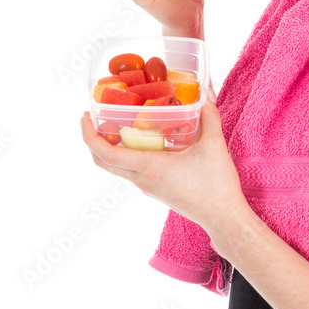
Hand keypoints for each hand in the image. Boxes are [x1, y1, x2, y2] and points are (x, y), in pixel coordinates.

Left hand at [80, 88, 246, 257]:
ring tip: (118, 125)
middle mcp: (142, 178)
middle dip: (93, 139)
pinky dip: (127, 155)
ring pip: (117, 167)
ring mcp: (148, 187)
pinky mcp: (156, 190)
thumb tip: (206, 91)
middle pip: (104, 161)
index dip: (89, 135)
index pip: (105, 153)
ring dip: (110, 147)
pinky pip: (132, 171)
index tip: (85, 116)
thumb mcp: (214, 144)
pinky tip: (143, 141)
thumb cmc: (216, 185)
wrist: (223, 217)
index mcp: (149, 166)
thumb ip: (208, 115)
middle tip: (95, 117)